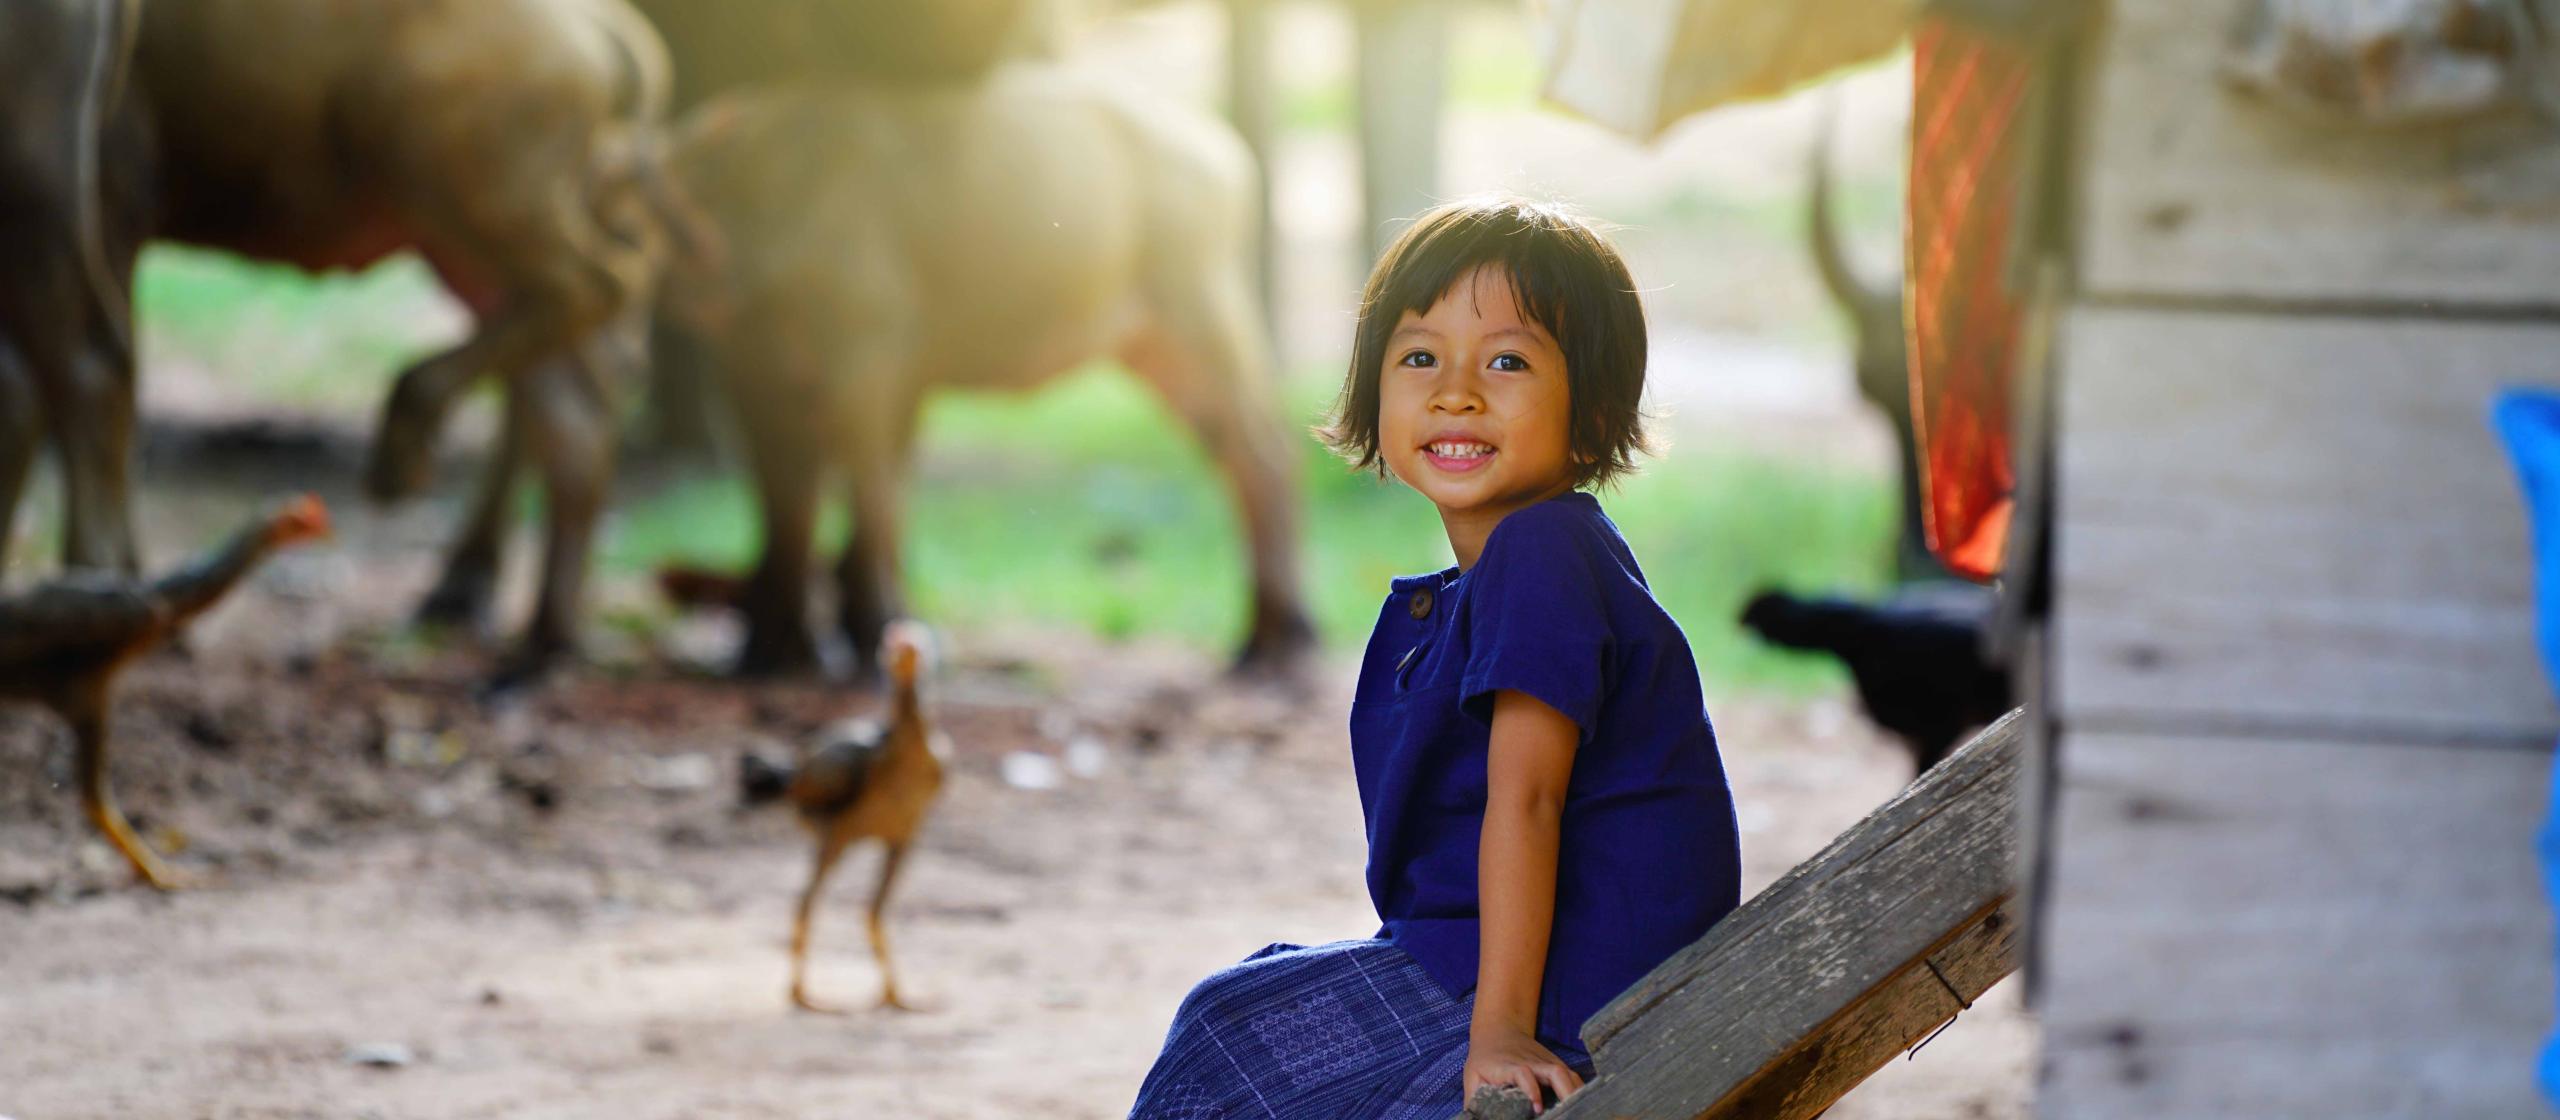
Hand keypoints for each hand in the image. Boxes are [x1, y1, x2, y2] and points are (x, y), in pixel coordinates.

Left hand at [1462, 1024, 1582, 1114]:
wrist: (1498, 1030)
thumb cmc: (1484, 1059)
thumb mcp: (1473, 1077)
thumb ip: (1474, 1100)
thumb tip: (1472, 1119)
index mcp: (1510, 1066)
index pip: (1523, 1073)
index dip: (1531, 1089)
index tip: (1537, 1108)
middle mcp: (1532, 1062)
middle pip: (1554, 1071)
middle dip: (1565, 1091)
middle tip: (1569, 1112)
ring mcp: (1546, 1062)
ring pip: (1566, 1074)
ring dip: (1574, 1092)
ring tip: (1579, 1111)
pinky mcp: (1555, 1064)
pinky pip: (1571, 1077)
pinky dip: (1578, 1090)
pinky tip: (1580, 1105)